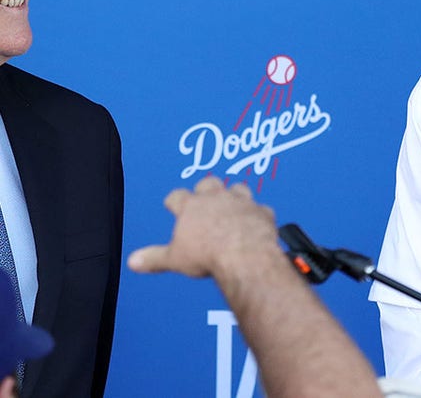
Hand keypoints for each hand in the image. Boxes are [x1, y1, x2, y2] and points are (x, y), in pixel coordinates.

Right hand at [128, 177, 280, 281]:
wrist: (244, 254)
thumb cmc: (208, 255)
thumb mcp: (175, 259)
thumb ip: (154, 258)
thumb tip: (133, 261)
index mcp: (191, 207)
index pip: (177, 196)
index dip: (174, 200)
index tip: (172, 203)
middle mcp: (216, 198)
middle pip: (208, 183)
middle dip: (205, 189)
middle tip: (203, 197)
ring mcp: (241, 202)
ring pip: (237, 188)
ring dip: (235, 194)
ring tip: (232, 202)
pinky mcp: (262, 211)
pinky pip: (261, 208)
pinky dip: (258, 214)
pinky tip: (257, 220)